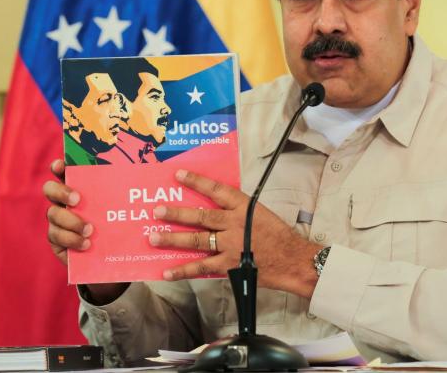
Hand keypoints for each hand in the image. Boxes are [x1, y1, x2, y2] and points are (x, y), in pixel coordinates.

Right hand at [43, 159, 127, 303]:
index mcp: (78, 187)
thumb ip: (125, 191)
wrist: (114, 254)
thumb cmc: (120, 224)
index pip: (62, 171)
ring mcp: (57, 220)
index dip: (58, 167)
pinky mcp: (56, 240)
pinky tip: (86, 243)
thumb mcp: (123, 206)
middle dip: (61, 191)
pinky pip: (56, 236)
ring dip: (71, 221)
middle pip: (49, 189)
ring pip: (53, 214)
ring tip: (89, 230)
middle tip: (77, 199)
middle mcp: (63, 201)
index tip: (61, 165)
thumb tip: (143, 173)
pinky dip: (71, 239)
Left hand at [150, 169, 321, 298]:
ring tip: (154, 237)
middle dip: (176, 213)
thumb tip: (216, 204)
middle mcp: (234, 224)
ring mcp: (230, 245)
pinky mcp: (229, 265)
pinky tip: (167, 271)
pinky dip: (183, 270)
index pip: (217, 190)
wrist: (292, 259)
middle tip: (157, 210)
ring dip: (173, 239)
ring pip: (196, 240)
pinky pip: (202, 267)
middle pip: (201, 217)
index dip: (196, 181)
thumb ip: (238, 209)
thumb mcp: (260, 213)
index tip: (178, 175)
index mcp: (243, 207)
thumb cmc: (279, 235)